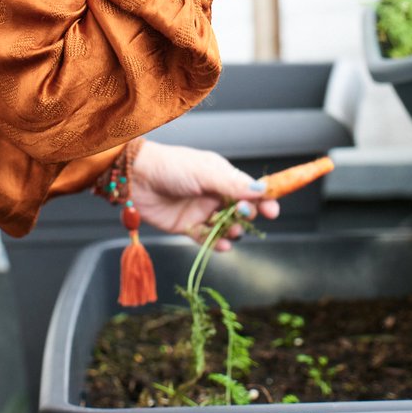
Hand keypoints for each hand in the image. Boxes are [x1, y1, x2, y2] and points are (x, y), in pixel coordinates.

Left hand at [130, 139, 279, 250]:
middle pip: (240, 210)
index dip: (262, 199)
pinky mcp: (187, 227)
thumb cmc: (171, 166)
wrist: (138, 179)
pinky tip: (223, 246)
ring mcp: (201, 211)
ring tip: (232, 231)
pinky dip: (217, 244)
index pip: (248, 189)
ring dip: (233, 231)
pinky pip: (208, 239)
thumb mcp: (205, 172)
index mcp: (221, 176)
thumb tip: (261, 189)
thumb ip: (233, 184)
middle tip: (244, 215)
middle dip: (247, 215)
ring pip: (226, 226)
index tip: (273, 210)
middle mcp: (213, 194)